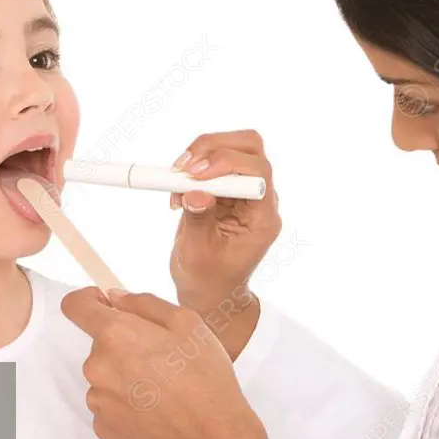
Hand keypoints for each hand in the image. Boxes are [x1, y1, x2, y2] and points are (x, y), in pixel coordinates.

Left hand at [61, 287, 280, 438]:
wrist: (213, 438)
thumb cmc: (205, 377)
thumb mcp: (187, 322)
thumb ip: (144, 303)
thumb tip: (115, 298)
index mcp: (115, 335)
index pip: (75, 305)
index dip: (88, 300)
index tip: (106, 305)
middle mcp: (97, 368)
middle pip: (99, 344)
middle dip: (123, 344)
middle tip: (160, 357)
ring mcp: (98, 401)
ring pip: (105, 376)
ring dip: (125, 376)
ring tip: (162, 388)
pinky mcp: (104, 428)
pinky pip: (109, 405)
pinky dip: (127, 403)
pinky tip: (156, 409)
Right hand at [168, 130, 281, 353]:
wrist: (210, 290)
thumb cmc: (208, 280)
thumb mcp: (198, 255)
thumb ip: (199, 221)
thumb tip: (195, 193)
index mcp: (263, 218)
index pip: (258, 172)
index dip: (227, 163)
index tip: (195, 175)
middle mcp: (258, 199)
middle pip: (250, 147)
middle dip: (214, 147)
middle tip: (183, 167)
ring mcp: (242, 192)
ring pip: (230, 147)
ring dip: (198, 156)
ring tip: (175, 181)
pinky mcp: (225, 189)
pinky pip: (210, 163)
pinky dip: (190, 169)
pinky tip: (176, 193)